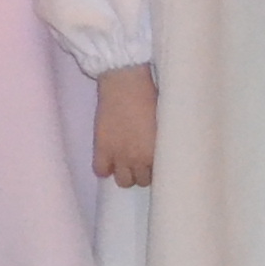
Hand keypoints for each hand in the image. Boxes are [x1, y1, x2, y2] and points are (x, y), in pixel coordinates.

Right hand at [95, 65, 157, 186]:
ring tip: (125, 162)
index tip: (155, 164)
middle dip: (142, 173)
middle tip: (141, 161)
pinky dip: (104, 168)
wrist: (125, 83)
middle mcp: (139, 159)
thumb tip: (164, 150)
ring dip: (125, 173)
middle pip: (141, 181)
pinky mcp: (101, 148)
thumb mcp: (164, 122)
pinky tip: (108, 160)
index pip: (160, 175)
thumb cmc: (150, 96)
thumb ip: (162, 141)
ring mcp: (118, 155)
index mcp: (157, 152)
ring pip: (123, 181)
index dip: (157, 170)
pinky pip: (100, 171)